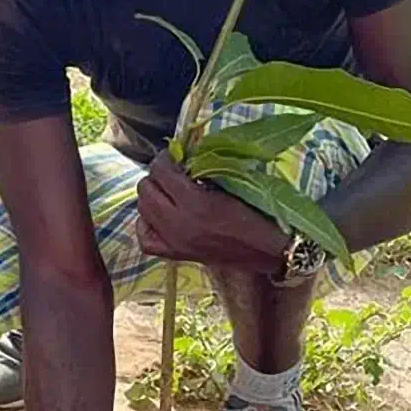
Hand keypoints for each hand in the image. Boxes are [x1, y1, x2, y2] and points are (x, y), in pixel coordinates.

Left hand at [136, 149, 287, 271]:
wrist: (267, 250)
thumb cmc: (255, 213)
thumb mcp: (229, 185)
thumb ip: (201, 170)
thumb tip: (181, 155)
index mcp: (194, 203)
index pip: (161, 171)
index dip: (165, 158)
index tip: (174, 155)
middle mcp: (177, 224)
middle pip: (146, 189)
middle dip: (157, 176)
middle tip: (172, 172)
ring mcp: (173, 242)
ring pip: (142, 210)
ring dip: (152, 196)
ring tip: (167, 191)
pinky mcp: (175, 255)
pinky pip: (145, 238)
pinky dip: (147, 224)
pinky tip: (158, 216)